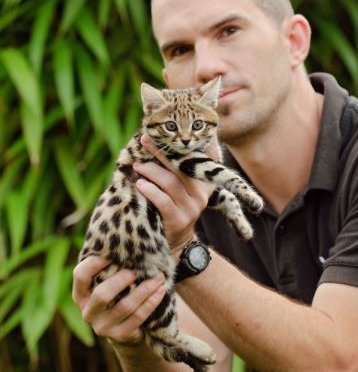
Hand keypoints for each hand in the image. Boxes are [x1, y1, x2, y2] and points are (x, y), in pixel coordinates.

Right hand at [72, 255, 165, 344]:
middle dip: (122, 280)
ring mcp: (102, 327)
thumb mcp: (107, 281)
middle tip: (138, 269)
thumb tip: (122, 235)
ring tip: (159, 276)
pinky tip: (161, 290)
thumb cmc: (117, 294)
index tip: (112, 251)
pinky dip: (152, 301)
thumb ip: (109, 265)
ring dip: (145, 289)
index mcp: (80, 294)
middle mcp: (88, 312)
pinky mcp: (120, 336)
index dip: (94, 263)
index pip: (80, 276)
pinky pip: (138, 317)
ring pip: (125, 306)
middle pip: (102, 295)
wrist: (125, 329)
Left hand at [133, 135, 216, 255]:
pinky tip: (139, 185)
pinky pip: (163, 200)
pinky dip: (149, 190)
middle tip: (145, 141)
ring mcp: (191, 207)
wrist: (176, 242)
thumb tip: (159, 139)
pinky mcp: (178, 219)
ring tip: (137, 166)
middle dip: (162, 151)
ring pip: (171, 182)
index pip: (204, 157)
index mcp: (205, 182)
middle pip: (183, 166)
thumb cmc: (174, 206)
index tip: (175, 130)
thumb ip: (179, 168)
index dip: (193, 141)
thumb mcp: (183, 188)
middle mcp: (201, 193)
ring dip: (151, 171)